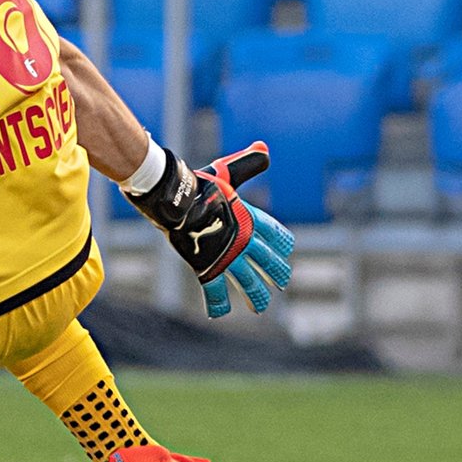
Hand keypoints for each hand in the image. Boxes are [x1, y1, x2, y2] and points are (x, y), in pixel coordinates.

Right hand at [124, 141, 294, 317]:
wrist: (176, 199)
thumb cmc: (200, 183)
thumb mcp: (226, 172)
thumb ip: (247, 163)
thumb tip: (264, 148)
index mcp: (251, 218)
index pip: (276, 234)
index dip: (282, 243)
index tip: (285, 249)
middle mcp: (244, 241)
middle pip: (268, 262)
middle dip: (276, 272)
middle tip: (282, 282)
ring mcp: (227, 256)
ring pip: (248, 282)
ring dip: (256, 296)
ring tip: (261, 307)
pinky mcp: (207, 266)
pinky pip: (215, 289)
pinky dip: (217, 302)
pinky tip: (220, 313)